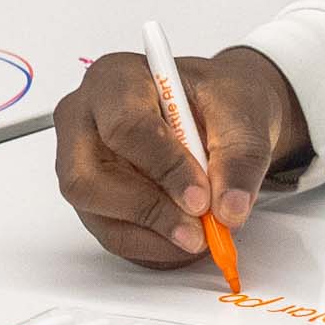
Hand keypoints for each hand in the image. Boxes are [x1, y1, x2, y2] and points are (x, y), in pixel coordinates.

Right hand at [53, 45, 308, 266]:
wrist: (220, 112)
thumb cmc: (219, 99)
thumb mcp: (244, 112)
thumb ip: (240, 156)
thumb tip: (229, 208)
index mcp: (115, 79)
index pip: (125, 127)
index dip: (163, 168)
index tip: (201, 198)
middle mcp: (84, 119)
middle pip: (88, 177)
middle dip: (148, 210)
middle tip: (199, 230)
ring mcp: (79, 161)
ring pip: (96, 210)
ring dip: (151, 233)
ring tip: (200, 236)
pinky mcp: (93, 197)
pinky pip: (110, 232)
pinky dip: (152, 245)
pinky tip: (185, 242)